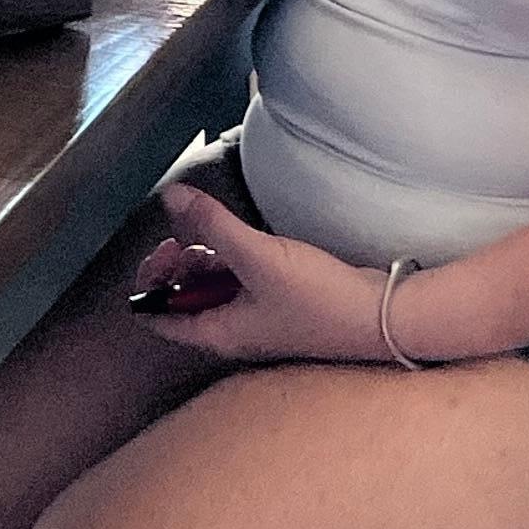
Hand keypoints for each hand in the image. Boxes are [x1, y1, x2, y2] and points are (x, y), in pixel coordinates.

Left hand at [126, 182, 395, 365]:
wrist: (381, 317)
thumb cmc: (317, 299)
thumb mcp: (256, 257)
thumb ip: (211, 225)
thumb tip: (169, 196)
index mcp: (218, 333)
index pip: (159, 319)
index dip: (147, 286)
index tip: (160, 250)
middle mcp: (233, 331)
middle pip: (183, 302)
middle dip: (175, 268)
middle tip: (183, 238)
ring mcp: (258, 319)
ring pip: (212, 291)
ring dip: (203, 262)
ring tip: (213, 238)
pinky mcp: (280, 305)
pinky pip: (240, 284)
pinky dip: (231, 263)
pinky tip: (242, 243)